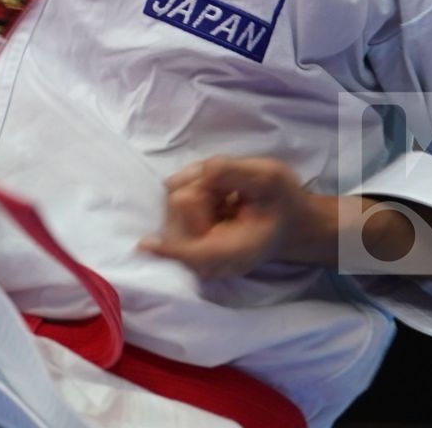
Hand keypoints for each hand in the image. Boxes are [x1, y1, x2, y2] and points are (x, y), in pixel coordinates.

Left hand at [136, 155, 316, 279]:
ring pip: (175, 196)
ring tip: (228, 197)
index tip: (145, 245)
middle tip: (232, 192)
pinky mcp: (183, 239)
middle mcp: (210, 258)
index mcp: (237, 251)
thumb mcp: (271, 177)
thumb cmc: (281, 202)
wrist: (286, 221)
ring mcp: (194, 251)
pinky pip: (174, 197)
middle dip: (203, 187)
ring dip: (199, 186)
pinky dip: (194, 190)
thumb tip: (204, 173)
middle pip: (181, 204)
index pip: (196, 253)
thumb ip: (235, 173)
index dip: (171, 247)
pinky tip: (217, 200)